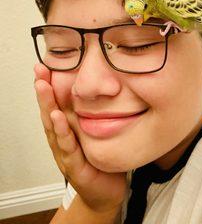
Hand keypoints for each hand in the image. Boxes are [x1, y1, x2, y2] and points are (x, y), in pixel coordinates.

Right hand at [34, 63, 126, 212]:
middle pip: (49, 110)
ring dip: (47, 105)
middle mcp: (62, 138)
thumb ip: (94, 111)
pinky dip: (61, 131)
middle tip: (39, 71)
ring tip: (43, 87)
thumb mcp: (96, 129)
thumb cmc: (99, 158)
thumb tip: (104, 84)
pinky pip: (67, 146)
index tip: (44, 66)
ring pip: (53, 126)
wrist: (106, 190)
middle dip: (43, 90)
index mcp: (68, 128)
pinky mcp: (73, 165)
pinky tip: (57, 117)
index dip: (49, 85)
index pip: (56, 103)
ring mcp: (65, 151)